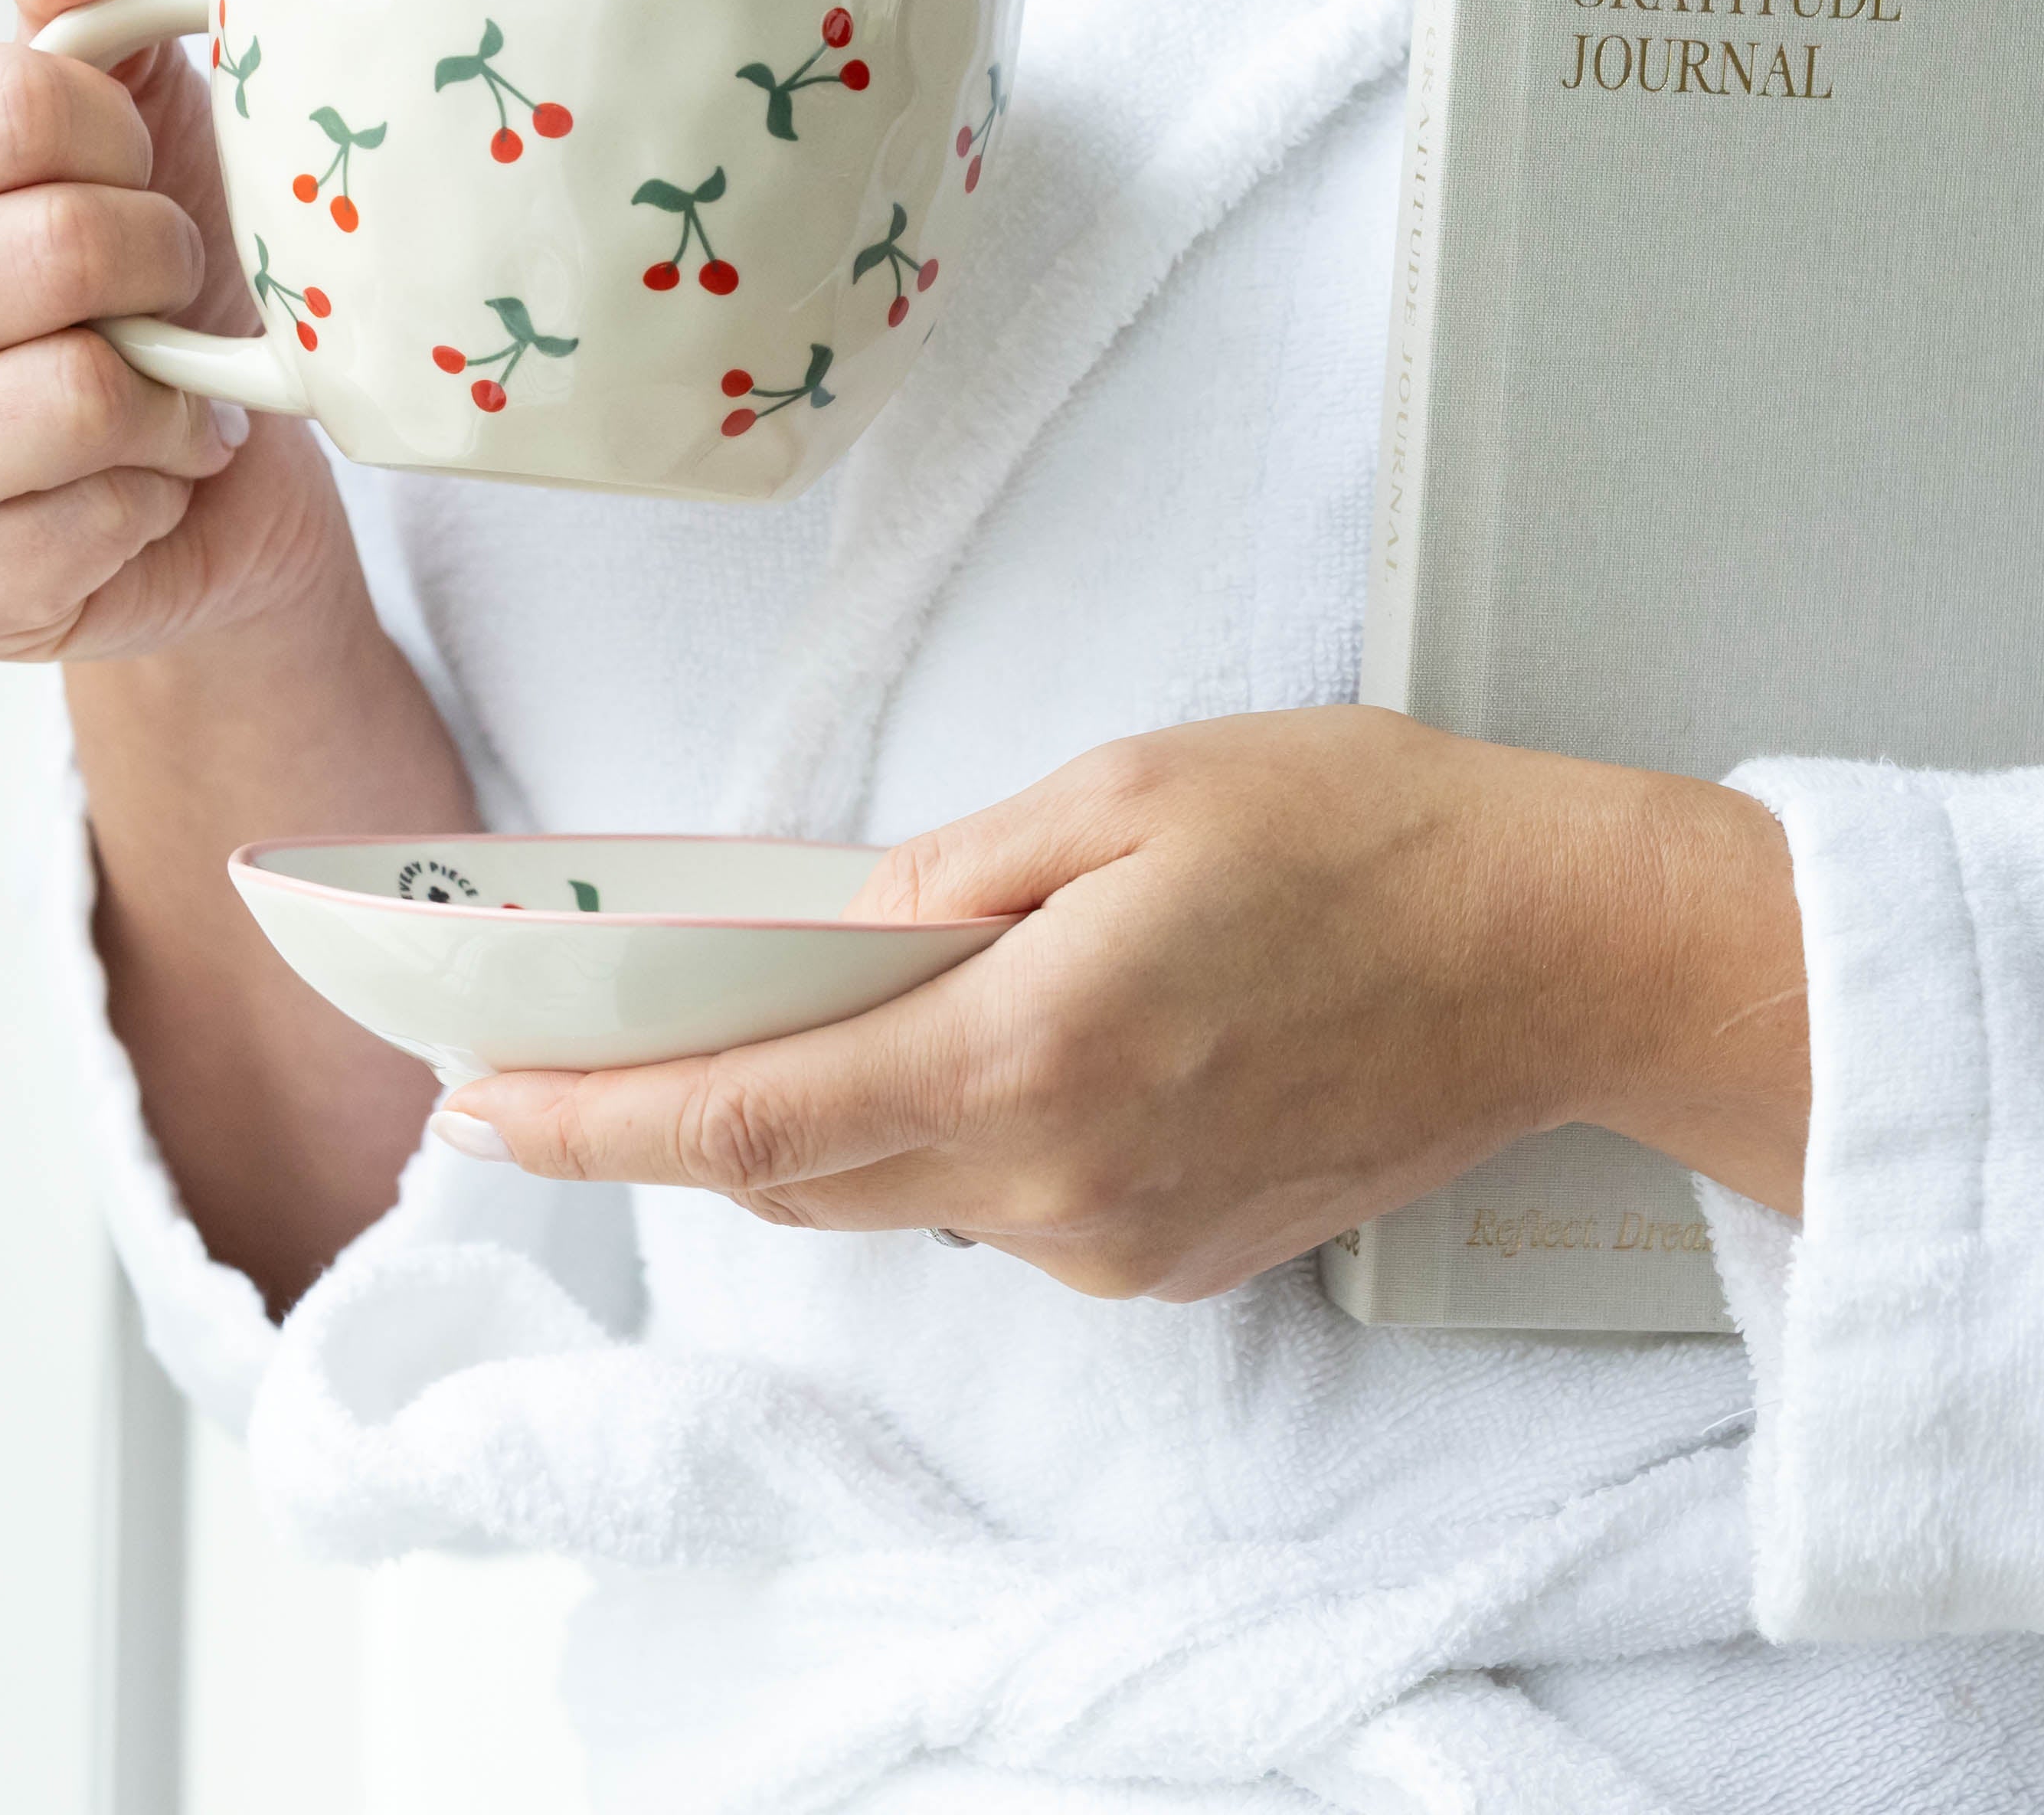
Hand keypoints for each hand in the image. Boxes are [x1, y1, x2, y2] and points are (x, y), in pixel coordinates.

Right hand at [0, 0, 353, 662]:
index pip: (16, 102)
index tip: (142, 183)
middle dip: (163, 268)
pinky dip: (154, 502)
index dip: (130, 142)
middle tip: (167, 300)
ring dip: (167, 399)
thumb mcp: (137, 113)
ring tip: (159, 399)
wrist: (207, 478)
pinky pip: (91, 522)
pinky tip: (135, 493)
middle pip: (55, 248)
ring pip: (75, 393)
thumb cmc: (151, 284)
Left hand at [439, 708, 1810, 1300]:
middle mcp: (1062, 1182)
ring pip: (907, 1193)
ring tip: (830, 1006)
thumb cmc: (1374, 841)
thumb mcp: (1137, 784)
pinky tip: (1010, 1039)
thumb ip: (958, 870)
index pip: (754, 1122)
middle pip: (807, 1177)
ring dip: (843, 1113)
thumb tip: (841, 931)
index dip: (596, 1126)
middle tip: (581, 1057)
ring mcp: (1122, 1240)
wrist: (1559, 956)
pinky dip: (965, 1131)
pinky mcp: (1176, 1259)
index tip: (484, 1112)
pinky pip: (1010, 1205)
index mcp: (1034, 1053)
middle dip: (681, 1124)